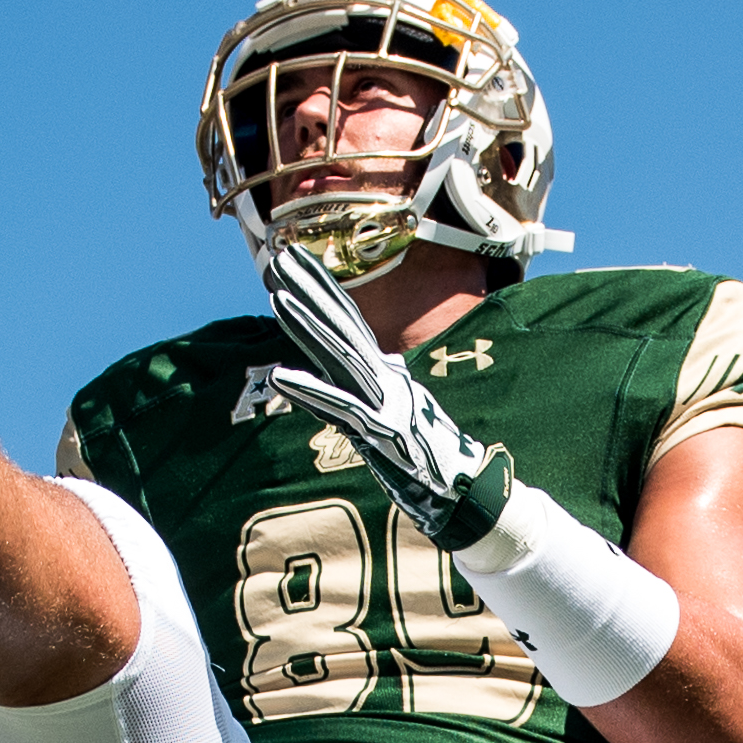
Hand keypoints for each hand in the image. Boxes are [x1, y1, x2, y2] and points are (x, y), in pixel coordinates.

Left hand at [261, 243, 515, 551]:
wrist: (466, 489)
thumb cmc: (431, 455)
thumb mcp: (399, 410)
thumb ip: (378, 385)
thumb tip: (371, 362)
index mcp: (384, 372)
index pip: (349, 319)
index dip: (322, 285)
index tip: (295, 258)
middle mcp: (383, 378)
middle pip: (341, 324)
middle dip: (309, 287)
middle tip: (280, 254)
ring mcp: (381, 401)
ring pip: (339, 355)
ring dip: (306, 326)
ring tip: (276, 297)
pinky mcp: (378, 430)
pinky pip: (339, 407)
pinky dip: (309, 391)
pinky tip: (280, 375)